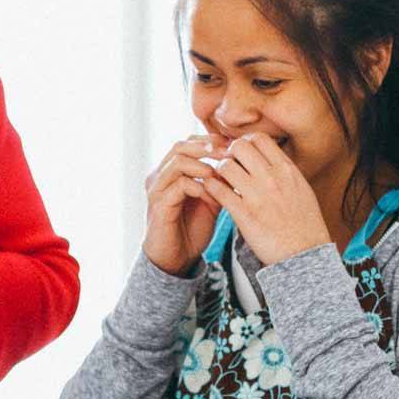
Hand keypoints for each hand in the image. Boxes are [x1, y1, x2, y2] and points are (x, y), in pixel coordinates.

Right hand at [142, 132, 230, 274]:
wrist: (176, 257)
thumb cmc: (192, 227)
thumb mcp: (211, 198)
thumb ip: (219, 181)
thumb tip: (241, 162)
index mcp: (170, 170)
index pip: (188, 142)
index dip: (211, 141)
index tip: (233, 145)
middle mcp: (160, 175)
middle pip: (180, 146)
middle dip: (207, 148)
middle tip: (229, 153)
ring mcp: (157, 189)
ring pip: (178, 162)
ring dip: (203, 165)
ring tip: (220, 174)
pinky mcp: (159, 204)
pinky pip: (179, 185)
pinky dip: (198, 187)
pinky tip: (212, 196)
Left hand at [204, 135, 330, 265]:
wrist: (305, 255)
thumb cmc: (305, 225)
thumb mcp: (302, 190)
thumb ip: (285, 172)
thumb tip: (271, 159)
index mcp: (287, 170)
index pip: (259, 139)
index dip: (245, 142)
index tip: (241, 155)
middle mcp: (272, 178)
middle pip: (239, 146)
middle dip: (229, 153)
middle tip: (227, 166)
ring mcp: (257, 196)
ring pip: (225, 166)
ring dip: (218, 171)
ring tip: (220, 181)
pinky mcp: (244, 215)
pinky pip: (218, 191)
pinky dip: (211, 188)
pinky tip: (212, 193)